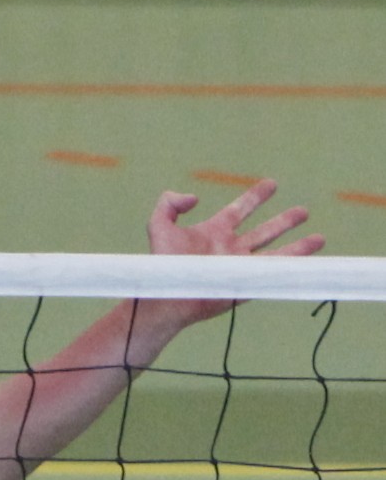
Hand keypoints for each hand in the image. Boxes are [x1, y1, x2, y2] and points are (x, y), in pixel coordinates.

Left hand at [141, 179, 322, 322]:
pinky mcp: (247, 282)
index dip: (255, 197)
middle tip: (304, 211)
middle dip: (284, 221)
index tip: (271, 184)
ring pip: (276, 252)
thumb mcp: (158, 226)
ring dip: (298, 246)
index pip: (239, 209)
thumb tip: (194, 198)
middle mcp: (231, 247)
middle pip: (265, 230)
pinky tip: (311, 263)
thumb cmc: (162, 264)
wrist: (168, 295)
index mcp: (214, 231)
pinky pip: (275, 272)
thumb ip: (168, 204)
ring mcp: (241, 265)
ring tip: (319, 238)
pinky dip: (294, 266)